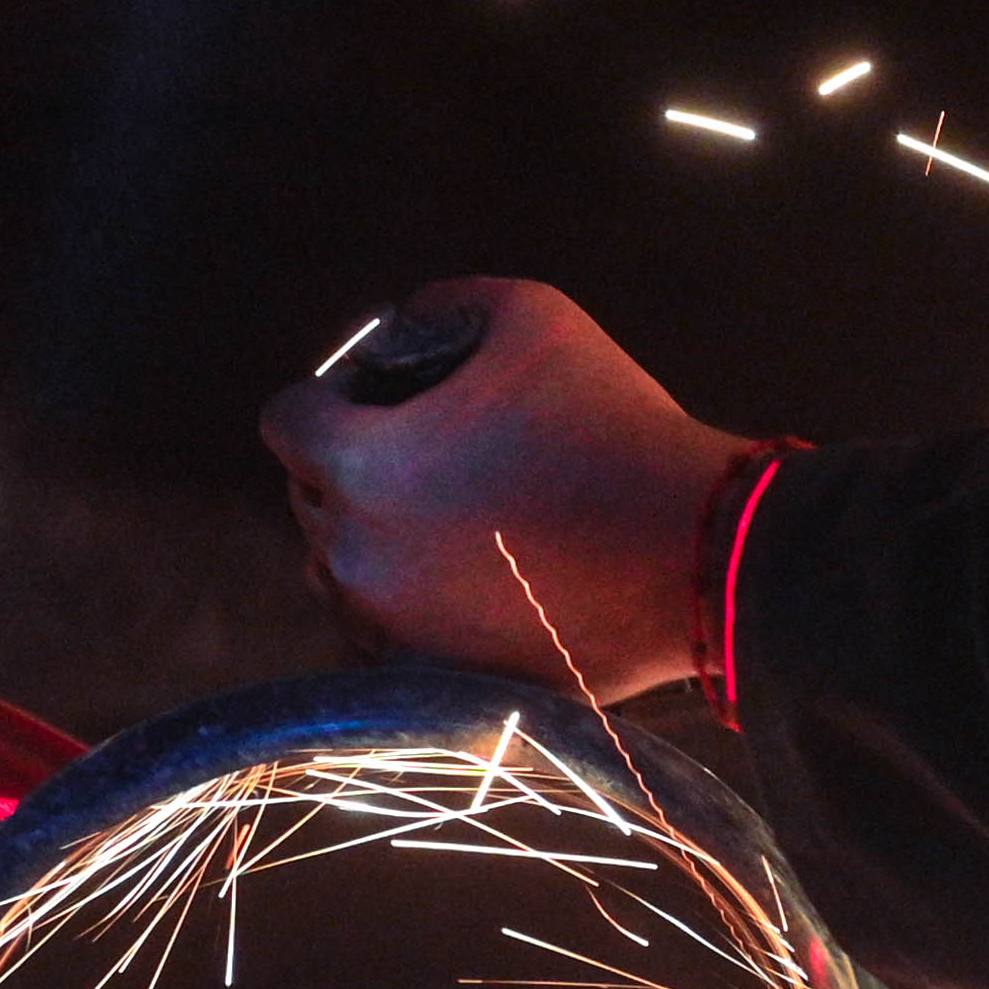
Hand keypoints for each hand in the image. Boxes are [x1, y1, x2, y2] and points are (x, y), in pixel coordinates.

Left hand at [259, 278, 751, 701]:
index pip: (287, 420)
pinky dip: (411, 605)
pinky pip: (385, 635)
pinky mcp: (436, 679)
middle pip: (311, 498)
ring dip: (377, 538)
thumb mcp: (528, 313)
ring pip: (342, 573)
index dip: (333, 397)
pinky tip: (468, 574)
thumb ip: (438, 309)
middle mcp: (354, 556)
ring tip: (455, 515)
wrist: (700, 552)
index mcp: (358, 465)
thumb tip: (394, 335)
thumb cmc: (614, 425)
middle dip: (354, 466)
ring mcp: (393, 629)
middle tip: (437, 451)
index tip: (386, 398)